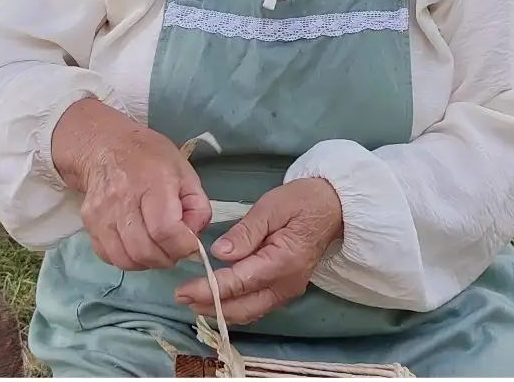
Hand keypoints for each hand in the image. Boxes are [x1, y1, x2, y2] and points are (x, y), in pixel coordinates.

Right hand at [76, 123, 210, 271]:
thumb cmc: (149, 157)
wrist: (104, 145)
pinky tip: (135, 245)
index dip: (183, 246)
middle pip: (144, 250)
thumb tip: (194, 238)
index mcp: (151, 183)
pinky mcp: (89, 223)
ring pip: (125, 259)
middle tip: (174, 248)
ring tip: (156, 248)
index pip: (165, 230)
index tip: (191, 244)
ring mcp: (101, 213)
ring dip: (146, 262)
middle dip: (167, 258)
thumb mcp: (185, 172)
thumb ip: (198, 207)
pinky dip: (126, 259)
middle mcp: (122, 200)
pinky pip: (108, 256)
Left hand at [174, 178, 343, 324]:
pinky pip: (257, 306)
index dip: (208, 290)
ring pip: (250, 311)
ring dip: (221, 311)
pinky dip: (235, 307)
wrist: (332, 208)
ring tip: (193, 302)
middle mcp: (286, 284)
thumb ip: (245, 232)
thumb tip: (219, 253)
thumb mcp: (271, 207)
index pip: (238, 283)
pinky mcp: (286, 289)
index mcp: (282, 262)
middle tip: (181, 299)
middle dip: (210, 307)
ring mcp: (288, 290)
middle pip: (244, 307)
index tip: (182, 291)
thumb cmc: (300, 202)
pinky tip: (217, 300)